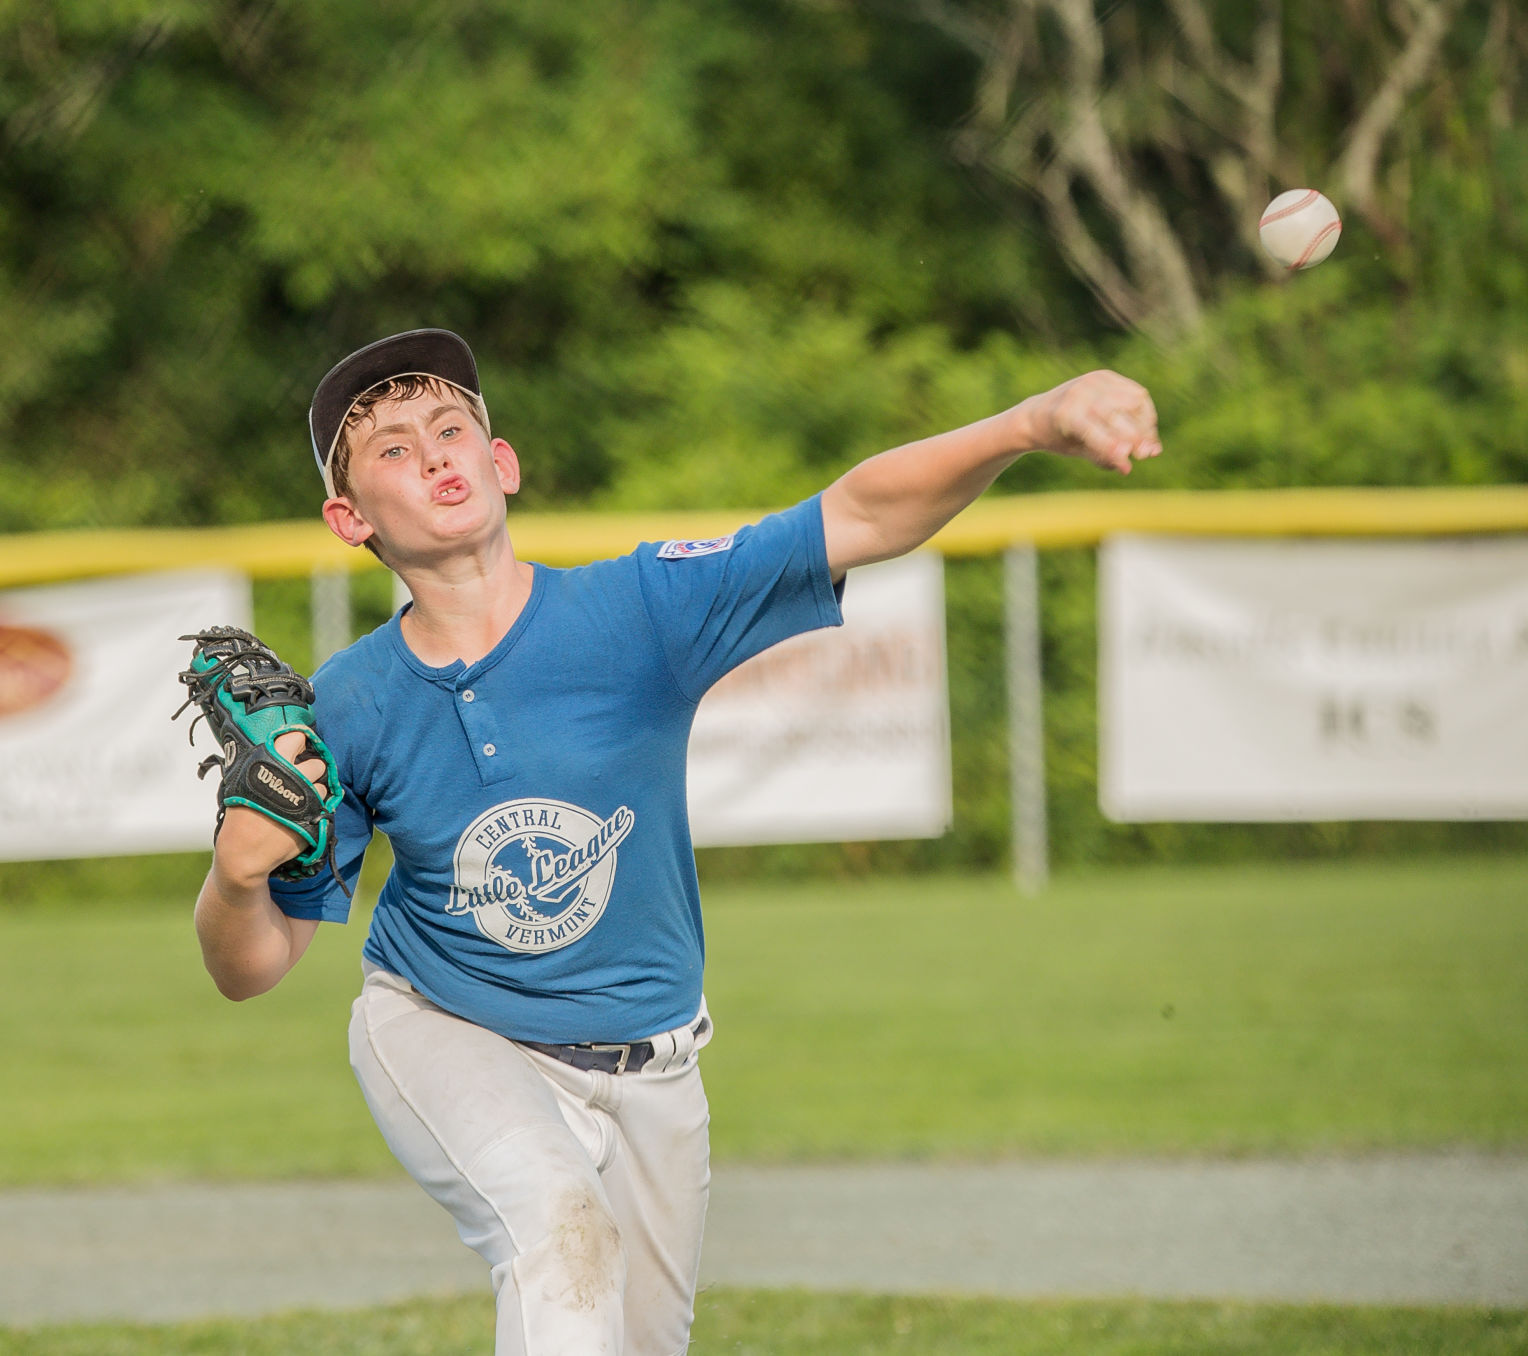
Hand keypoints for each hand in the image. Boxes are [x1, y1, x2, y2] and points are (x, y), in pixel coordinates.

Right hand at [211, 731, 327, 888]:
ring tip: (299, 800)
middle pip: (317, 763)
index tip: (297, 747)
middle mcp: (292, 776)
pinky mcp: (315, 815)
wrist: (244, 852)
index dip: (298, 742)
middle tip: (299, 778)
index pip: (297, 737)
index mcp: (271, 763)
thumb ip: (262, 763)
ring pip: (323, 785)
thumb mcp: (242, 782)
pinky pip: (324, 804)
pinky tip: (302, 812)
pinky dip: (317, 807)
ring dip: (315, 790)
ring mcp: (306, 796)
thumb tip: (278, 747)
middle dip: (311, 770)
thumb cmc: (240, 816)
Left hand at [1016, 370, 1161, 473]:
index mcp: (1066, 416)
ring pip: (1134, 402)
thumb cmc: (1058, 438)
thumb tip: (1127, 468)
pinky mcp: (1104, 375)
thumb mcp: (1075, 451)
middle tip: (1150, 455)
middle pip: (1119, 416)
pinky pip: (1135, 393)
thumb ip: (1100, 458)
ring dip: (1146, 425)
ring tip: (1150, 445)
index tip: (1128, 466)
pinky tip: (1147, 428)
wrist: (1039, 413)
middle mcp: (1080, 394)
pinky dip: (1145, 411)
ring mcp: (1092, 381)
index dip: (1113, 450)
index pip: (1095, 433)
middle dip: (1137, 437)